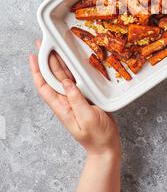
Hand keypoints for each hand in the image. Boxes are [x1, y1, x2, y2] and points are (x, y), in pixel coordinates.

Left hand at [29, 41, 119, 157]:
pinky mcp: (85, 98)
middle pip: (53, 78)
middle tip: (44, 44)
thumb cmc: (97, 137)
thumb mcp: (87, 118)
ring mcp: (75, 100)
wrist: (107, 147)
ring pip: (64, 77)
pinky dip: (74, 69)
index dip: (37, 71)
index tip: (34, 56)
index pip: (44, 86)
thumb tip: (67, 82)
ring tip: (55, 47)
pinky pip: (77, 80)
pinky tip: (73, 61)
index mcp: (62, 108)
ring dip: (59, 62)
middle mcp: (66, 102)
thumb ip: (76, 100)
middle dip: (47, 60)